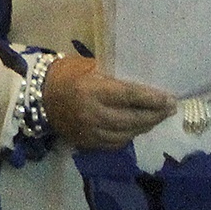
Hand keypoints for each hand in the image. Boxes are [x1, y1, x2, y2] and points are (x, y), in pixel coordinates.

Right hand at [42, 55, 175, 148]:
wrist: (39, 96)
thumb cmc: (67, 74)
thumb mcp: (91, 66)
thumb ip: (115, 76)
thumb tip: (145, 82)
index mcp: (92, 90)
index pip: (129, 96)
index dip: (151, 99)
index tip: (170, 98)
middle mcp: (92, 113)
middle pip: (132, 118)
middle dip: (155, 114)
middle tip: (171, 109)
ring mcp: (89, 131)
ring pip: (126, 134)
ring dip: (145, 126)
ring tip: (158, 118)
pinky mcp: (87, 143)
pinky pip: (115, 143)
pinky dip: (130, 135)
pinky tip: (138, 127)